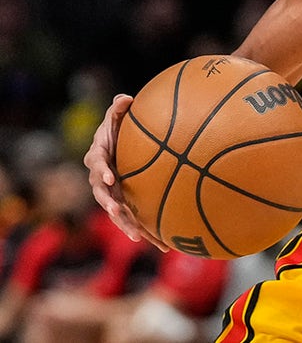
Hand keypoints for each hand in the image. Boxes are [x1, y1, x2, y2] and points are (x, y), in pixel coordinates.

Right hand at [82, 94, 169, 250]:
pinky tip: (164, 246)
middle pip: (102, 195)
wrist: (119, 146)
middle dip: (109, 204)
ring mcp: (112, 194)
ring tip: (139, 237)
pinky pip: (135, 219)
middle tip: (116, 210)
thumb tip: (126, 97)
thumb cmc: (118, 129)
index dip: (101, 171)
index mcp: (98, 157)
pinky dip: (147, 231)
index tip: (109, 177)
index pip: (96, 164)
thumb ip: (119, 108)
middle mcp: (101, 180)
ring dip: (127, 224)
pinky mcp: (124, 204)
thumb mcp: (116, 117)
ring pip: (118, 213)